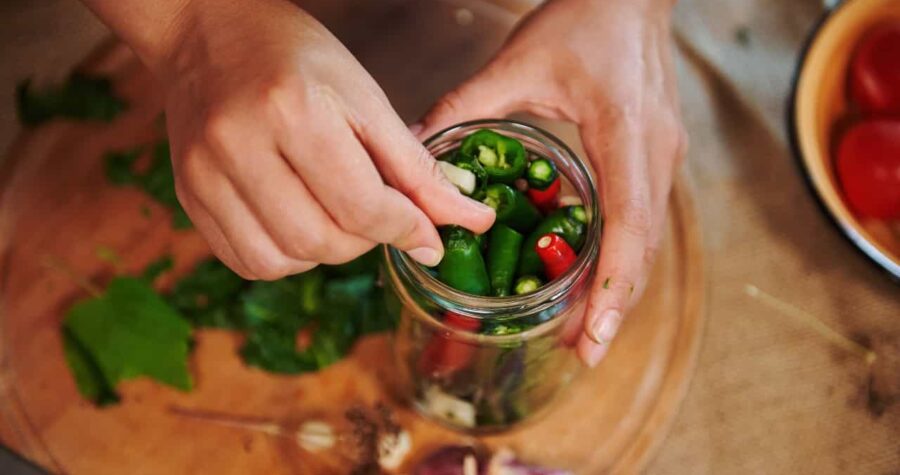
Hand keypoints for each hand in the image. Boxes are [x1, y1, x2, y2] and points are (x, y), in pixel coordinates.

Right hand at [150, 0, 494, 278]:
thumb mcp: (366, 100)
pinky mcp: (187, 197)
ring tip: (335, 212)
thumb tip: (469, 221)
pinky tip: (299, 221)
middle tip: (377, 214)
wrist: (208, 34)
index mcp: (292, 111)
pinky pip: (249, 261)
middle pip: (322, 240)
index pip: (362, 206)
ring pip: (284, 260)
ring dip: (326, 252)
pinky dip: (287, 255)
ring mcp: (204, 176)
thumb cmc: (294, 57)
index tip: (429, 236)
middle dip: (366, 241)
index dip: (407, 229)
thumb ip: (416, 169)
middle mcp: (238, 146)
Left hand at [416, 0, 686, 365]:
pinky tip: (593, 278)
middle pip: (644, 246)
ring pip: (649, 239)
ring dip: (621, 286)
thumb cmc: (581, 20)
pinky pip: (643, 218)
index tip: (594, 335)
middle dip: (617, 304)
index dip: (614, 286)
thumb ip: (463, 108)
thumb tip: (412, 148)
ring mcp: (664, 155)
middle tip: (583, 351)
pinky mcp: (657, 155)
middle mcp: (655, 152)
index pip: (629, 223)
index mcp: (624, 132)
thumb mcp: (517, 62)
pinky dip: (621, 256)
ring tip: (587, 331)